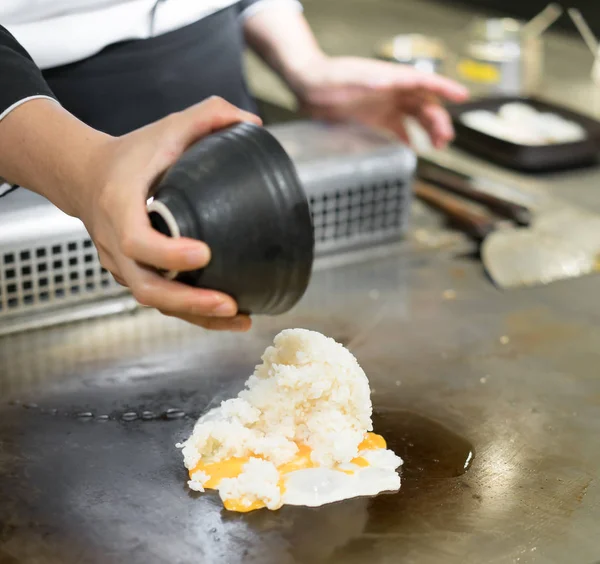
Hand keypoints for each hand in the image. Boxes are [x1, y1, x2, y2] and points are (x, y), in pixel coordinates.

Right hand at [79, 97, 260, 330]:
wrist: (85, 176)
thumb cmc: (128, 155)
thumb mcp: (165, 128)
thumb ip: (208, 116)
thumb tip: (254, 122)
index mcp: (119, 207)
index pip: (136, 241)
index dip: (168, 253)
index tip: (204, 254)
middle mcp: (115, 244)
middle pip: (146, 288)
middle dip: (189, 302)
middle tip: (230, 304)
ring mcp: (121, 264)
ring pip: (155, 301)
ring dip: (196, 316)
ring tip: (239, 317)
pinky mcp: (133, 274)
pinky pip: (160, 300)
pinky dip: (191, 313)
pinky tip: (226, 317)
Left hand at [291, 56, 468, 148]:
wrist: (307, 86)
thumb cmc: (327, 77)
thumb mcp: (347, 76)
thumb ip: (367, 79)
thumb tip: (388, 81)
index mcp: (390, 78)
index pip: (424, 82)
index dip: (444, 88)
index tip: (461, 96)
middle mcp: (392, 92)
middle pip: (424, 105)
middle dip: (438, 120)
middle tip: (445, 139)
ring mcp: (384, 106)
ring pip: (415, 119)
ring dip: (428, 132)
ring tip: (438, 146)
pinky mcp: (375, 121)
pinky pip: (397, 132)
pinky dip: (406, 141)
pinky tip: (412, 152)